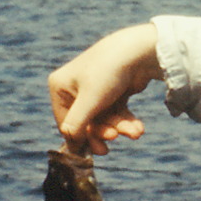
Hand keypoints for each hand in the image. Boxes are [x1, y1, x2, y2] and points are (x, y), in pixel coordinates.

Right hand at [49, 23, 163, 154]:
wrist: (140, 51)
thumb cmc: (109, 72)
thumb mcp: (89, 102)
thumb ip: (76, 125)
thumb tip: (71, 146)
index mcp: (59, 86)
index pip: (66, 122)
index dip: (82, 138)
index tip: (99, 150)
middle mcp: (74, 88)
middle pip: (87, 123)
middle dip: (105, 132)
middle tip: (116, 137)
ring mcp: (94, 90)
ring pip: (105, 120)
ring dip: (120, 127)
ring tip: (136, 132)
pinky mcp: (112, 92)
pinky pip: (116, 113)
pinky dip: (126, 121)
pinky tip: (137, 128)